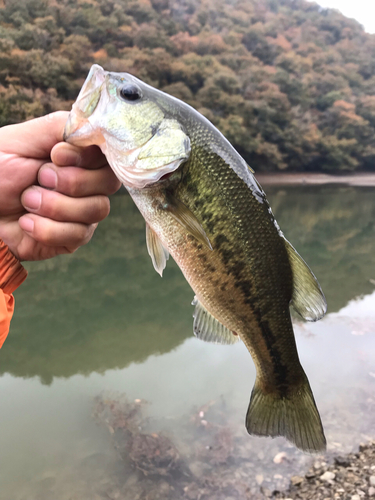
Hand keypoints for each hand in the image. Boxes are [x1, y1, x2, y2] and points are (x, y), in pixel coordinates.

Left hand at [0, 111, 120, 260]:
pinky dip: (46, 229)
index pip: (109, 155)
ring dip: (55, 206)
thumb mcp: (26, 137)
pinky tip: (26, 221)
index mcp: (79, 156)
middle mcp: (88, 183)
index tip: (56, 155)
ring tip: (26, 200)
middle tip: (39, 178)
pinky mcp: (73, 238)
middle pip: (109, 183)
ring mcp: (83, 212)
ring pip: (97, 210)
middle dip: (70, 182)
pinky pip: (78, 235)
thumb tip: (97, 134)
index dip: (87, 158)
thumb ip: (65, 127)